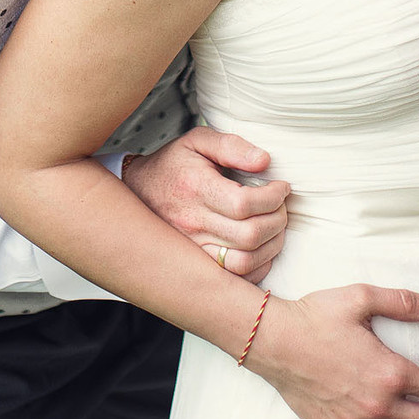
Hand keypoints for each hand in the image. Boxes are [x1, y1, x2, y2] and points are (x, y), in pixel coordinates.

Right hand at [123, 127, 289, 280]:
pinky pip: (236, 277)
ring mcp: (194, 247)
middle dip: (277, 219)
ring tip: (274, 225)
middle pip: (250, 235)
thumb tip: (264, 160)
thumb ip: (231, 145)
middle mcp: (192, 222)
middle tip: (280, 205)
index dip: (273, 197)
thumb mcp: (197, 141)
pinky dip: (259, 265)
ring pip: (245, 261)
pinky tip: (262, 246)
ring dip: (271, 245)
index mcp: (195, 188)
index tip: (281, 187)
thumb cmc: (173, 165)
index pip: (244, 203)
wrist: (136, 192)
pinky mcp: (198, 263)